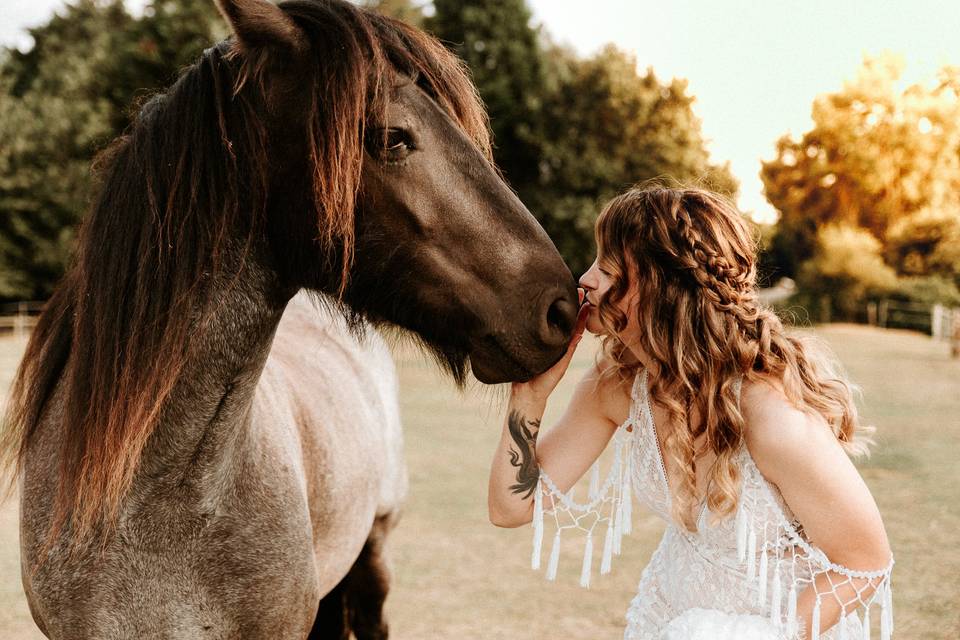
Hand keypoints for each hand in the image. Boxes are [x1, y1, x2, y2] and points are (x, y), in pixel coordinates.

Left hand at [511, 288, 590, 405]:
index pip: (560, 320)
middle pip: (570, 321)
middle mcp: (559, 344)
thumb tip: (517, 318)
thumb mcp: (525, 349)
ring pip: (575, 329)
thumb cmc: (523, 371)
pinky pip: (573, 340)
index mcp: (550, 342)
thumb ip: (527, 337)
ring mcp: (564, 351)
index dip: (565, 306)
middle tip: (581, 290)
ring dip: (581, 315)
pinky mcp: (564, 358)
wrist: (527, 392)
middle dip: (575, 306)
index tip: (567, 291)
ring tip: (585, 300)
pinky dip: (578, 328)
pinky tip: (582, 317)